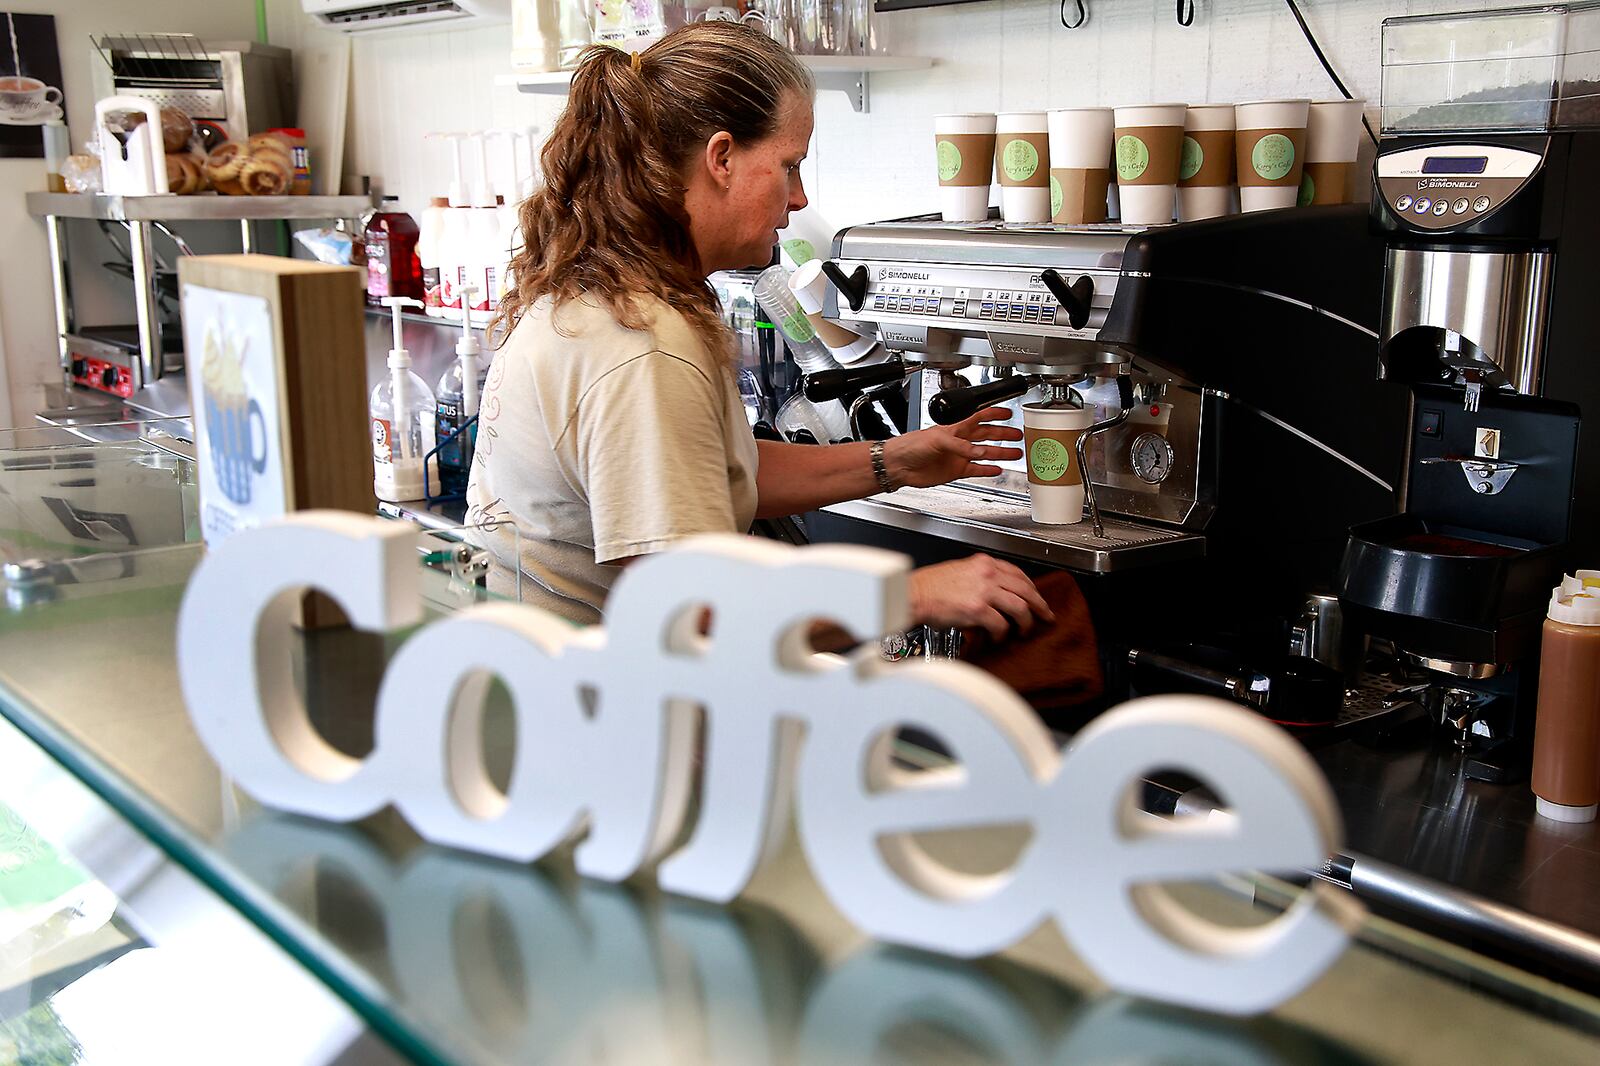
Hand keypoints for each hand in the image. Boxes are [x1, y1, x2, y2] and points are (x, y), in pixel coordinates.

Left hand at [883, 407, 1021, 488]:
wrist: (898, 464)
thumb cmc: (911, 445)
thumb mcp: (937, 439)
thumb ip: (960, 445)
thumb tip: (979, 451)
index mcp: (955, 427)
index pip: (979, 416)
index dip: (994, 413)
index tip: (1008, 412)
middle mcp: (958, 441)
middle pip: (986, 435)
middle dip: (1003, 434)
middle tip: (1018, 435)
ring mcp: (958, 456)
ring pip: (985, 453)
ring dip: (1000, 452)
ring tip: (1015, 453)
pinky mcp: (955, 471)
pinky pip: (975, 469)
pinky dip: (987, 469)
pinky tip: (998, 469)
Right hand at [908, 555, 1054, 640]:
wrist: (912, 595)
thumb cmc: (929, 587)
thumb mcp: (959, 571)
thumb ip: (979, 578)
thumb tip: (995, 595)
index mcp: (983, 563)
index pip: (1018, 573)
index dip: (1032, 588)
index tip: (1036, 598)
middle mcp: (987, 574)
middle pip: (1026, 589)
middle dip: (1039, 605)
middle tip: (1045, 616)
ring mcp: (984, 591)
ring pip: (1020, 607)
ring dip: (1026, 622)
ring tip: (1024, 631)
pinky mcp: (978, 609)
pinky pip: (1001, 624)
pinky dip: (1003, 634)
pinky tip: (998, 637)